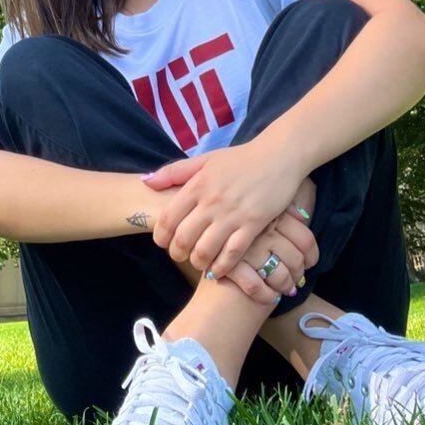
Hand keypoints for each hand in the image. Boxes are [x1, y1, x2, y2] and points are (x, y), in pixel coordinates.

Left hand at [145, 141, 305, 271]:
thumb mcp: (205, 160)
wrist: (278, 156)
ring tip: (198, 262)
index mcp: (197, 185)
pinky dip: (222, 266)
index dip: (161, 236)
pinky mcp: (253, 224)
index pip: (169, 218)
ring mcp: (233, 214)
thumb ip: (174, 172)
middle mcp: (212, 202)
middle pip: (184, 238)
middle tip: (179, 256)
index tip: (162, 243)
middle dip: (177, 253)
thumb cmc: (240, 159)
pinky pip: (232, 254)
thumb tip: (146, 182)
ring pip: (205, 250)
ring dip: (198, 262)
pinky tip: (218, 269)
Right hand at [220, 208, 318, 305]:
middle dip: (297, 274)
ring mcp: (245, 248)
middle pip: (295, 259)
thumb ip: (280, 208)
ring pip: (280, 275)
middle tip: (295, 278)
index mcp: (270, 213)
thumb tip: (302, 216)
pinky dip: (266, 295)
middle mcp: (260, 229)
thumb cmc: (236, 215)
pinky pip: (257, 287)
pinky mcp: (231, 266)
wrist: (201, 233)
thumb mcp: (258, 205)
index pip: (306, 238)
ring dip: (285, 286)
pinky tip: (268, 296)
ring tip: (285, 288)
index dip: (312, 256)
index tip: (310, 263)